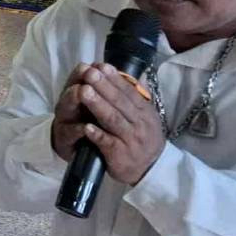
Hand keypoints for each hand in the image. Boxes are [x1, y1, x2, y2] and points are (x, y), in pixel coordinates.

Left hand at [52, 63, 163, 185]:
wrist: (151, 169)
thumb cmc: (141, 137)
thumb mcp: (144, 117)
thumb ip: (135, 97)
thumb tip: (128, 73)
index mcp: (145, 112)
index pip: (129, 92)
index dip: (115, 79)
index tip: (101, 66)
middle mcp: (140, 125)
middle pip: (120, 103)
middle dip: (104, 87)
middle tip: (89, 73)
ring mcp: (130, 140)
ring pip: (113, 120)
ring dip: (98, 105)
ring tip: (84, 92)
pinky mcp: (120, 155)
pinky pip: (108, 143)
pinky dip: (98, 134)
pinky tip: (86, 126)